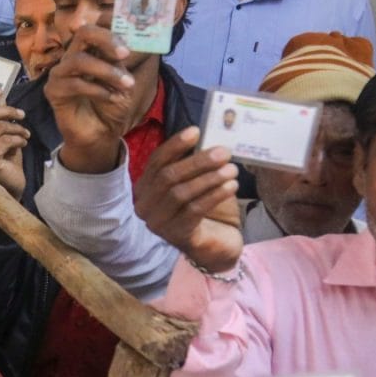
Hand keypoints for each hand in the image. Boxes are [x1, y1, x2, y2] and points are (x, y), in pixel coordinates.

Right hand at [0, 90, 28, 199]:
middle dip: (7, 111)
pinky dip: (20, 140)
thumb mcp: (0, 135)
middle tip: (22, 115)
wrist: (10, 187)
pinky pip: (7, 140)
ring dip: (18, 129)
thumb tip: (1, 96)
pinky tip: (23, 144)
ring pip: (0, 127)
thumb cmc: (5, 160)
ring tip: (25, 135)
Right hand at [44, 25, 136, 173]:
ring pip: (78, 60)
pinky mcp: (53, 91)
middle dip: (106, 40)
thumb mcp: (122, 80)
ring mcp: (60, 73)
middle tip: (124, 55)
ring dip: (106, 71)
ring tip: (125, 84)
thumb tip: (124, 41)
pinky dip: (97, 90)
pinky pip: (74, 84)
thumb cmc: (110, 106)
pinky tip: (110, 98)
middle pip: (82, 33)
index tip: (128, 49)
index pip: (94, 29)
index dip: (111, 33)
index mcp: (88, 51)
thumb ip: (118, 61)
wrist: (100, 135)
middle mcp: (72, 58)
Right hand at [133, 127, 243, 271]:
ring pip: (181, 193)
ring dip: (209, 179)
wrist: (212, 245)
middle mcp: (144, 206)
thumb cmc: (201, 207)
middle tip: (223, 152)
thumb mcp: (191, 183)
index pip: (156, 162)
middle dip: (197, 162)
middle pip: (168, 177)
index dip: (175, 145)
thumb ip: (191, 165)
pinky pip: (195, 210)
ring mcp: (158, 223)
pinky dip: (214, 195)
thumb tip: (207, 138)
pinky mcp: (177, 236)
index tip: (197, 131)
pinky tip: (231, 186)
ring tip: (231, 169)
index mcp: (144, 188)